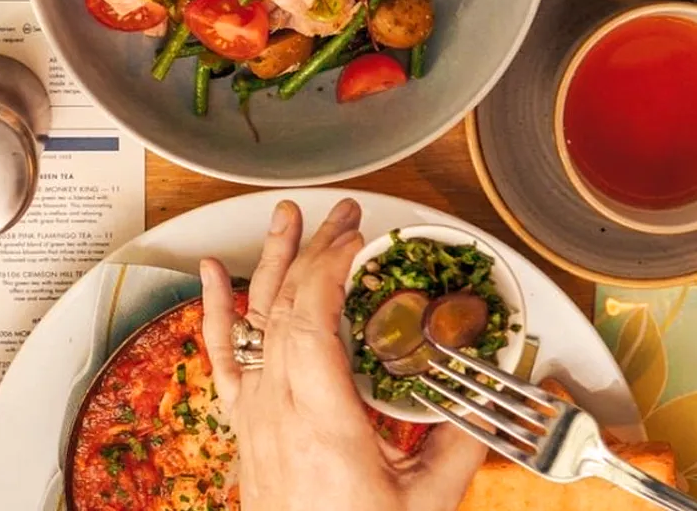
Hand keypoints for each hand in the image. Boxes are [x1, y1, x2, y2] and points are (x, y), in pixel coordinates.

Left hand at [200, 199, 486, 510]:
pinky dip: (214, 309)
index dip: (331, 266)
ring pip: (253, 319)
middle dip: (316, 249)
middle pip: (285, 305)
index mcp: (319, 419)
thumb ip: (459, 445)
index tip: (358, 237)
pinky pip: (221, 356)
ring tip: (287, 216)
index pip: (310, 318)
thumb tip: (487, 399)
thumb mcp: (425, 502)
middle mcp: (275, 407)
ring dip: (271, 261)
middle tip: (347, 215)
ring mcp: (253, 413)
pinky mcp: (243, 425)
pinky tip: (208, 273)